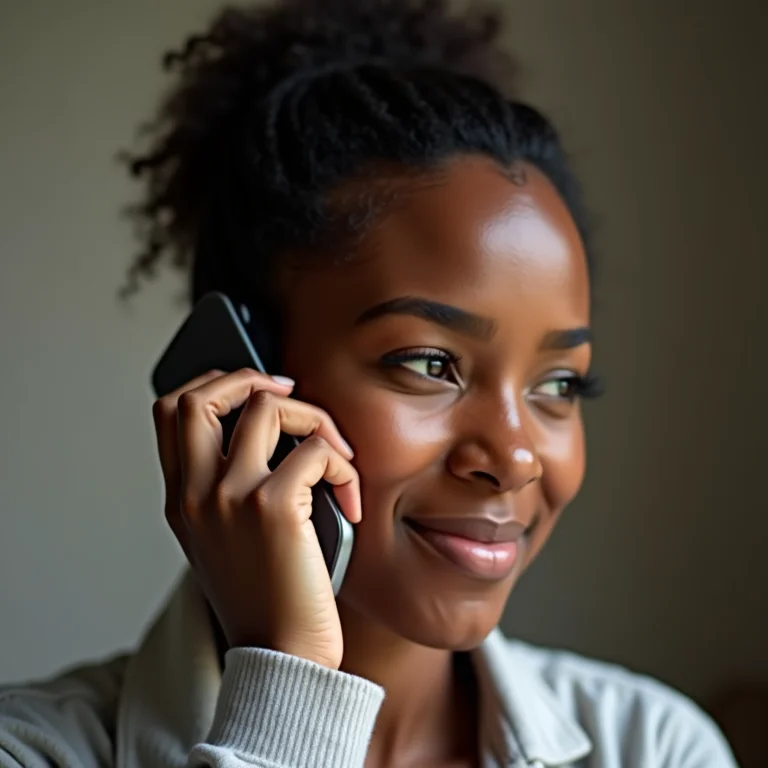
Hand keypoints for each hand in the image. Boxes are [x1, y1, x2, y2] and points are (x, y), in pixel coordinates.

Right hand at [152, 368, 360, 668]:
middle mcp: (196, 494)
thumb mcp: (225, 541)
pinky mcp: (273, 508)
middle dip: (249, 376)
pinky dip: (343, 465)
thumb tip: (269, 434)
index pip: (170, 411)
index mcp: (181, 501)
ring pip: (266, 405)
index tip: (253, 390)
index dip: (212, 383)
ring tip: (335, 452)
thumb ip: (227, 490)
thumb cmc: (266, 599)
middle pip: (200, 395)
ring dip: (313, 416)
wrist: (280, 658)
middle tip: (290, 390)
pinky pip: (316, 450)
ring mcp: (230, 497)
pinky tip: (351, 499)